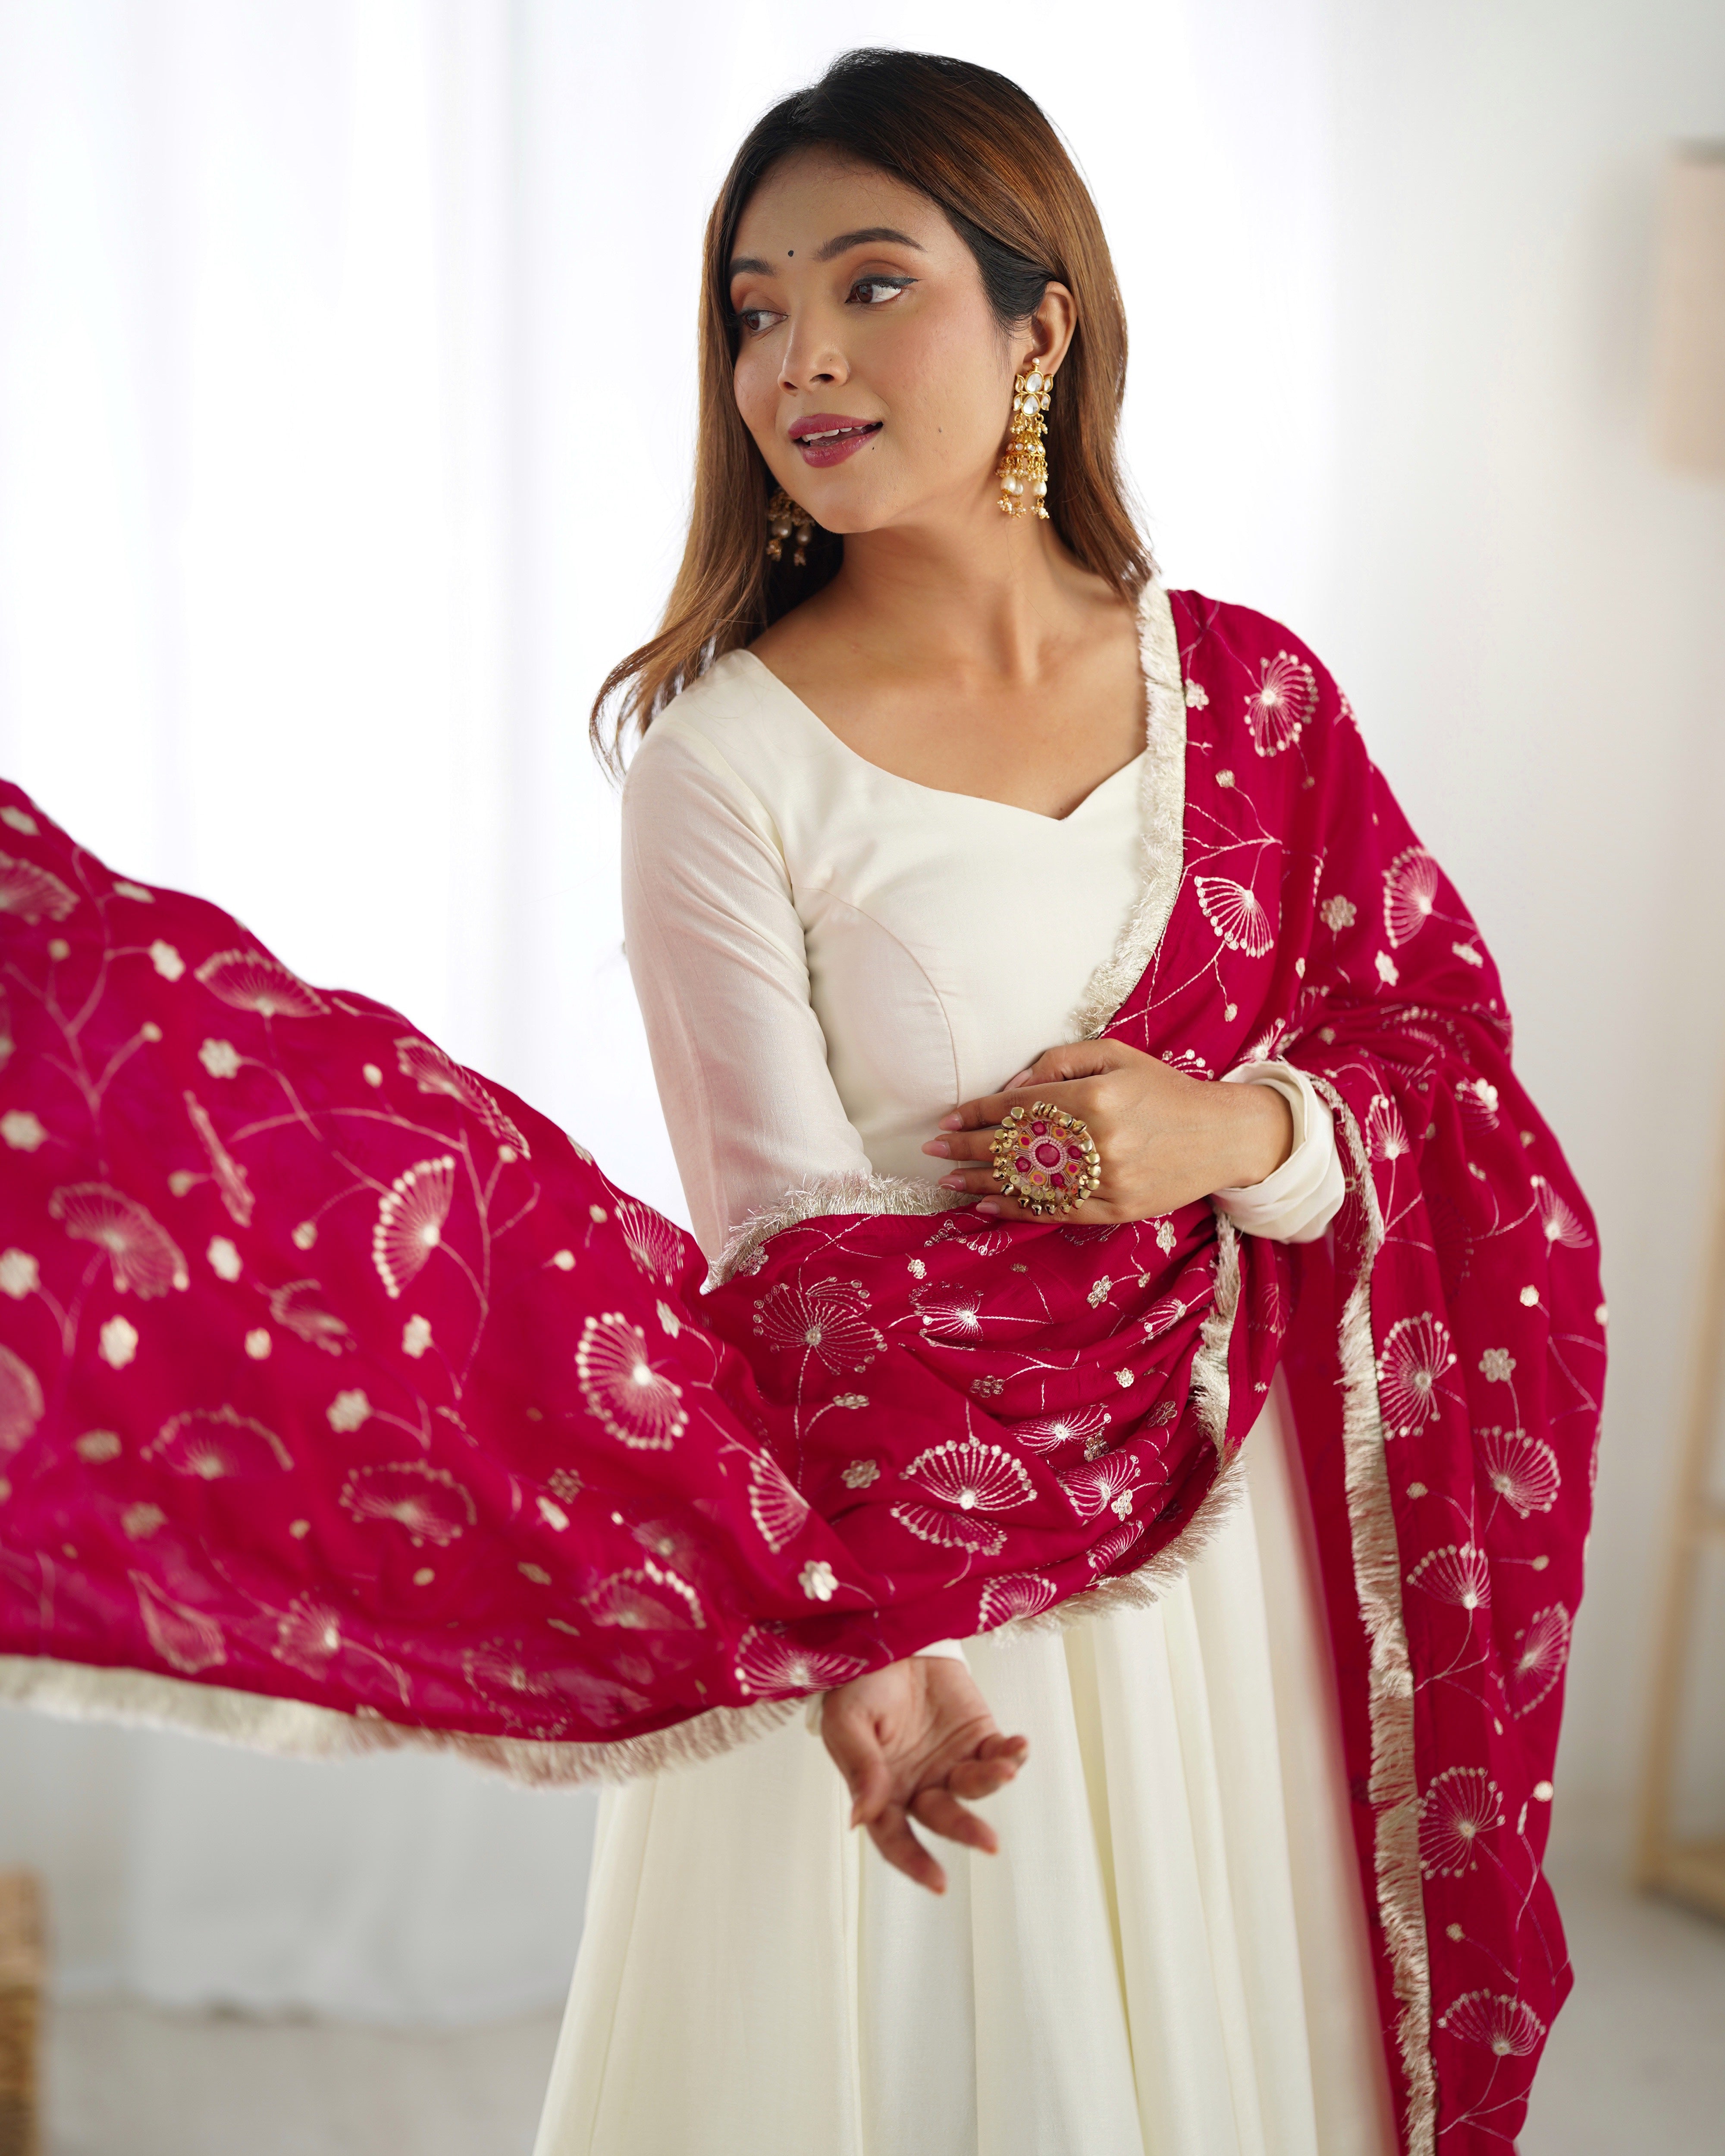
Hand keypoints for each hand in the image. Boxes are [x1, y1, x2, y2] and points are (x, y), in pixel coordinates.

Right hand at [820, 1656, 1029, 1893]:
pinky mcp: (978, 1737)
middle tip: (988, 1842)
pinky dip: (1012, 1755)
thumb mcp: (847, 1722)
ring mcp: (952, 1763)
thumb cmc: (859, 1685)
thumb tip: (859, 1819)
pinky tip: (1019, 1748)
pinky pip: (999, 1754)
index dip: (915, 1862)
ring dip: (991, 1782)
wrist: (888, 1639)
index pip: (897, 1838)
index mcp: (883, 1792)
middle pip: (944, 1818)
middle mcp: (920, 1786)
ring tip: (1004, 1770)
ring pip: (975, 1787)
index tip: (938, 1882)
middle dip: (966, 1830)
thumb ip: (860, 1768)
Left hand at [920, 1037, 1291, 1224]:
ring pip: (1030, 1184)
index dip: (978, 1113)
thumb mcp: (1116, 1055)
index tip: (948, 1119)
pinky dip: (1017, 1209)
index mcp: (1095, 1097)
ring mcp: (1107, 1182)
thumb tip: (1012, 1084)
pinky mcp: (1117, 1210)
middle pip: (1017, 1147)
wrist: (1222, 1135)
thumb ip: (1060, 1061)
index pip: (1020, 1107)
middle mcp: (1098, 1142)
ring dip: (983, 1182)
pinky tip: (987, 1204)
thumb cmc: (1164, 1089)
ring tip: (949, 1179)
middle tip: (933, 1148)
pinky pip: (1055, 1211)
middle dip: (968, 1147)